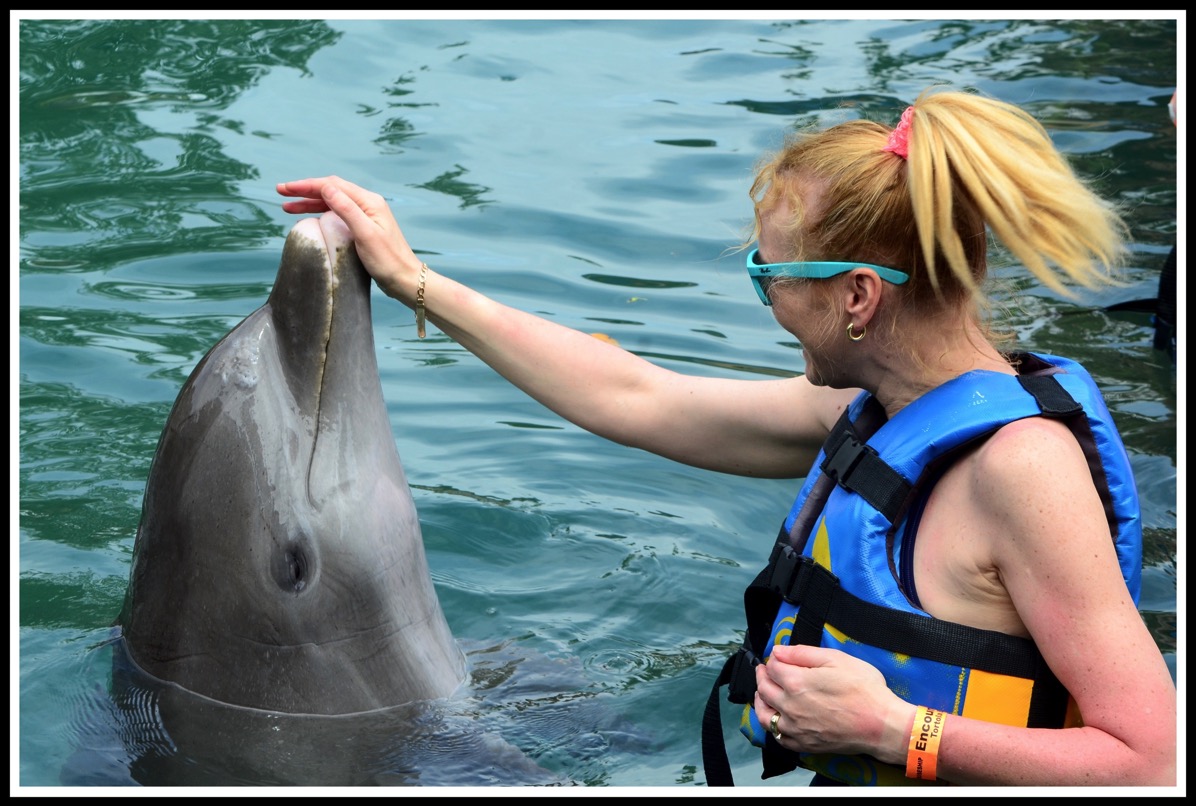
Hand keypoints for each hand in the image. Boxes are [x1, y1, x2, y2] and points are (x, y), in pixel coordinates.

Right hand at [277, 176, 420, 302]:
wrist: (405, 279)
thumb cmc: (388, 260)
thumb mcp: (365, 234)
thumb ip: (346, 209)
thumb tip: (326, 187)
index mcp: (368, 202)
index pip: (332, 186)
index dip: (307, 185)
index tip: (286, 189)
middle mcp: (367, 205)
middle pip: (330, 191)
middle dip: (305, 191)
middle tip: (281, 193)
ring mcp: (365, 216)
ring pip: (332, 203)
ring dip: (310, 203)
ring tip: (287, 207)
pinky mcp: (363, 229)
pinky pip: (336, 215)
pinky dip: (320, 214)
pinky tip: (308, 219)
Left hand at [753, 643, 911, 764]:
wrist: (881, 725)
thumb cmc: (864, 689)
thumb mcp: (836, 659)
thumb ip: (803, 653)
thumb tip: (779, 650)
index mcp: (796, 682)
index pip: (772, 667)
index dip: (773, 659)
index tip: (777, 657)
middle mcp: (790, 706)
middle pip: (764, 689)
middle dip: (762, 676)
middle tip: (764, 670)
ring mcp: (796, 728)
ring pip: (765, 716)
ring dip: (760, 702)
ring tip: (762, 693)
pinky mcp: (805, 744)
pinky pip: (779, 738)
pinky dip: (772, 727)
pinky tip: (776, 720)